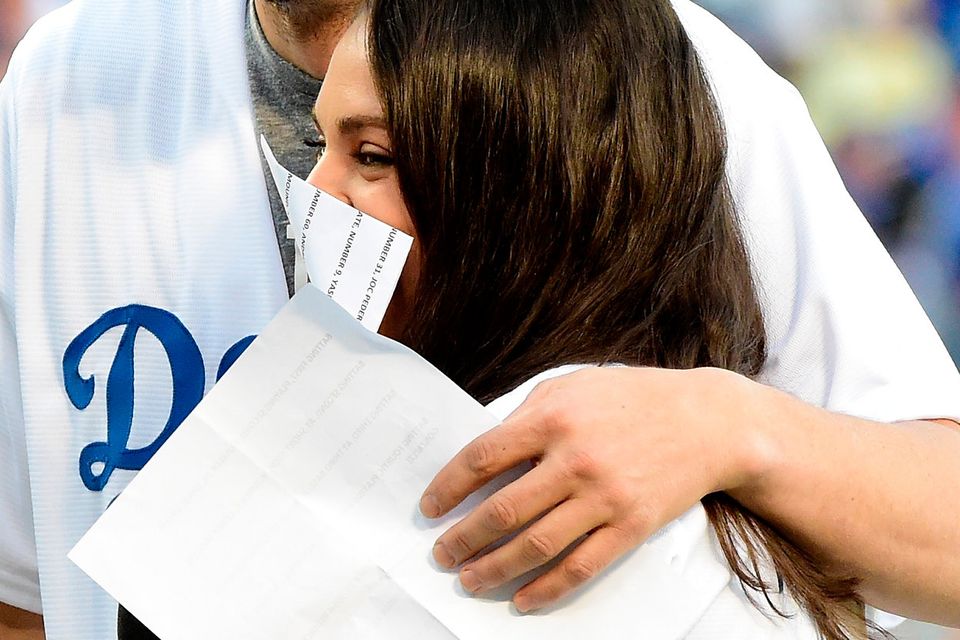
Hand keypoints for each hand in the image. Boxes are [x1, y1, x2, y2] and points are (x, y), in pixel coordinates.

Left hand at [420, 366, 764, 611]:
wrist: (708, 422)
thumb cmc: (633, 398)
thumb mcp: (573, 385)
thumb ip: (527, 414)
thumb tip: (484, 454)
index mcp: (553, 418)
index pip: (482, 458)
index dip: (448, 487)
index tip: (430, 507)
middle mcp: (574, 460)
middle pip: (502, 510)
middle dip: (463, 538)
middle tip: (441, 553)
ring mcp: (604, 497)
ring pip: (535, 546)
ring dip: (493, 569)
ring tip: (469, 579)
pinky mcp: (630, 526)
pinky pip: (580, 567)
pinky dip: (546, 589)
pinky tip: (522, 599)